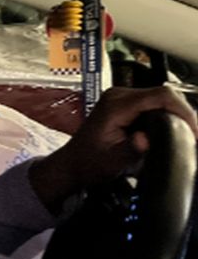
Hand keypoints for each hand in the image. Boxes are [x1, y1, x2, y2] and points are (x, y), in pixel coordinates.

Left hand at [30, 86, 197, 211]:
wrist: (72, 164)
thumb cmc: (89, 163)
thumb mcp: (111, 161)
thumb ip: (129, 149)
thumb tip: (145, 139)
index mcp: (116, 105)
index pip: (160, 96)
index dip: (183, 111)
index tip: (193, 131)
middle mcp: (119, 95)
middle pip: (164, 94)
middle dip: (182, 113)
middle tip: (193, 136)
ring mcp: (121, 97)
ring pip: (161, 98)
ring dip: (175, 114)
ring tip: (187, 134)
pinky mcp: (124, 104)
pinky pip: (153, 103)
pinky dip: (166, 115)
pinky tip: (172, 130)